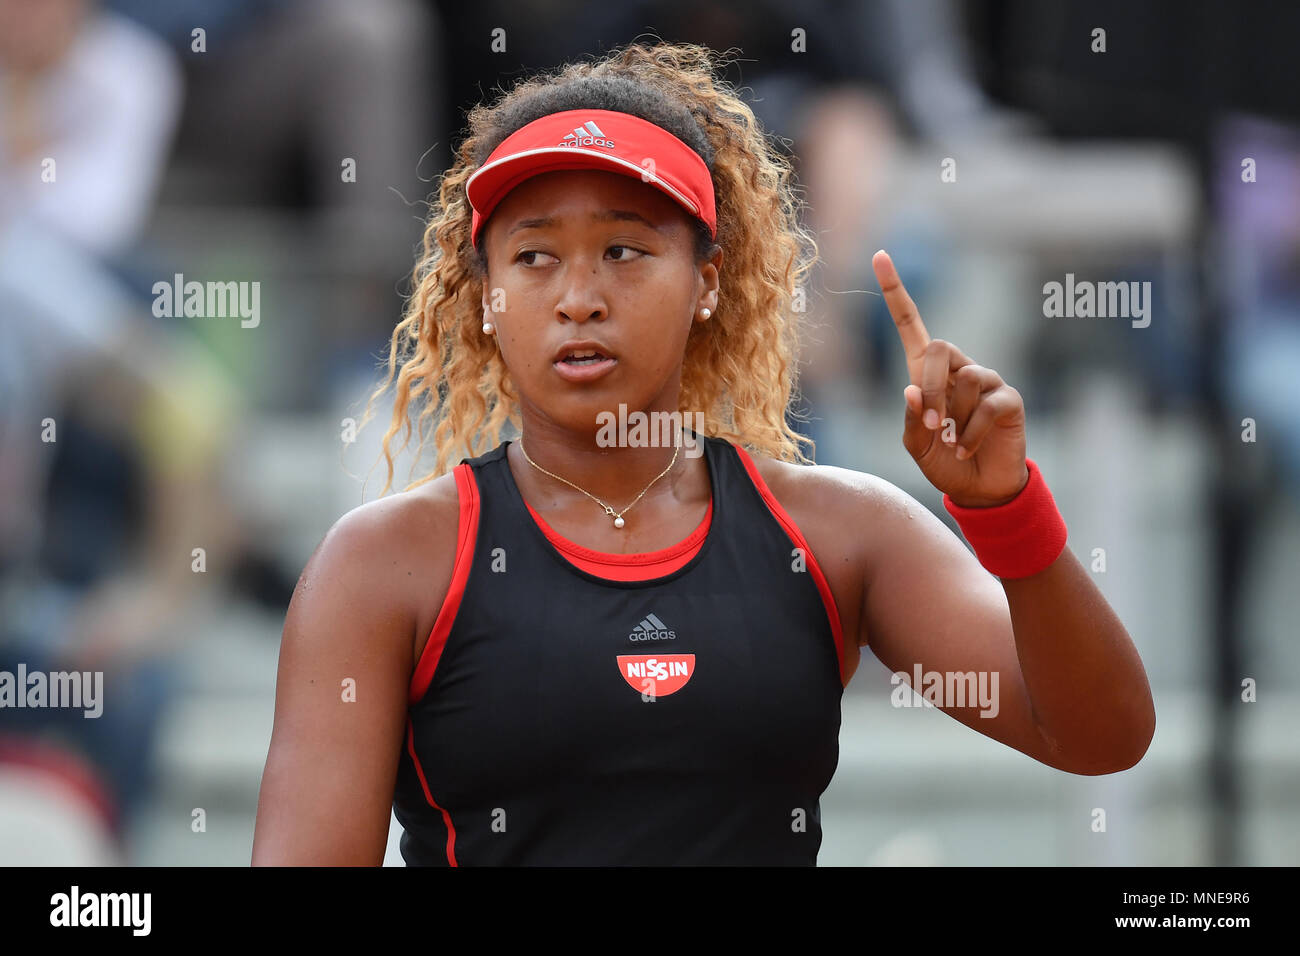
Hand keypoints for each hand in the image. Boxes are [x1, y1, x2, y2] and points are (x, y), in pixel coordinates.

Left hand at [872, 250, 1028, 507]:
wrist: (979, 490)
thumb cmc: (944, 462)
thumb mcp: (916, 444)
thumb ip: (912, 419)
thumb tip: (912, 390)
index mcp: (927, 373)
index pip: (911, 324)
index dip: (895, 291)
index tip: (879, 256)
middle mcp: (957, 369)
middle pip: (939, 348)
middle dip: (931, 386)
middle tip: (932, 423)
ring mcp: (985, 381)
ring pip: (965, 377)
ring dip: (953, 413)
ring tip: (952, 440)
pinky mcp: (1008, 399)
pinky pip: (987, 405)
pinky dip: (970, 434)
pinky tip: (966, 449)